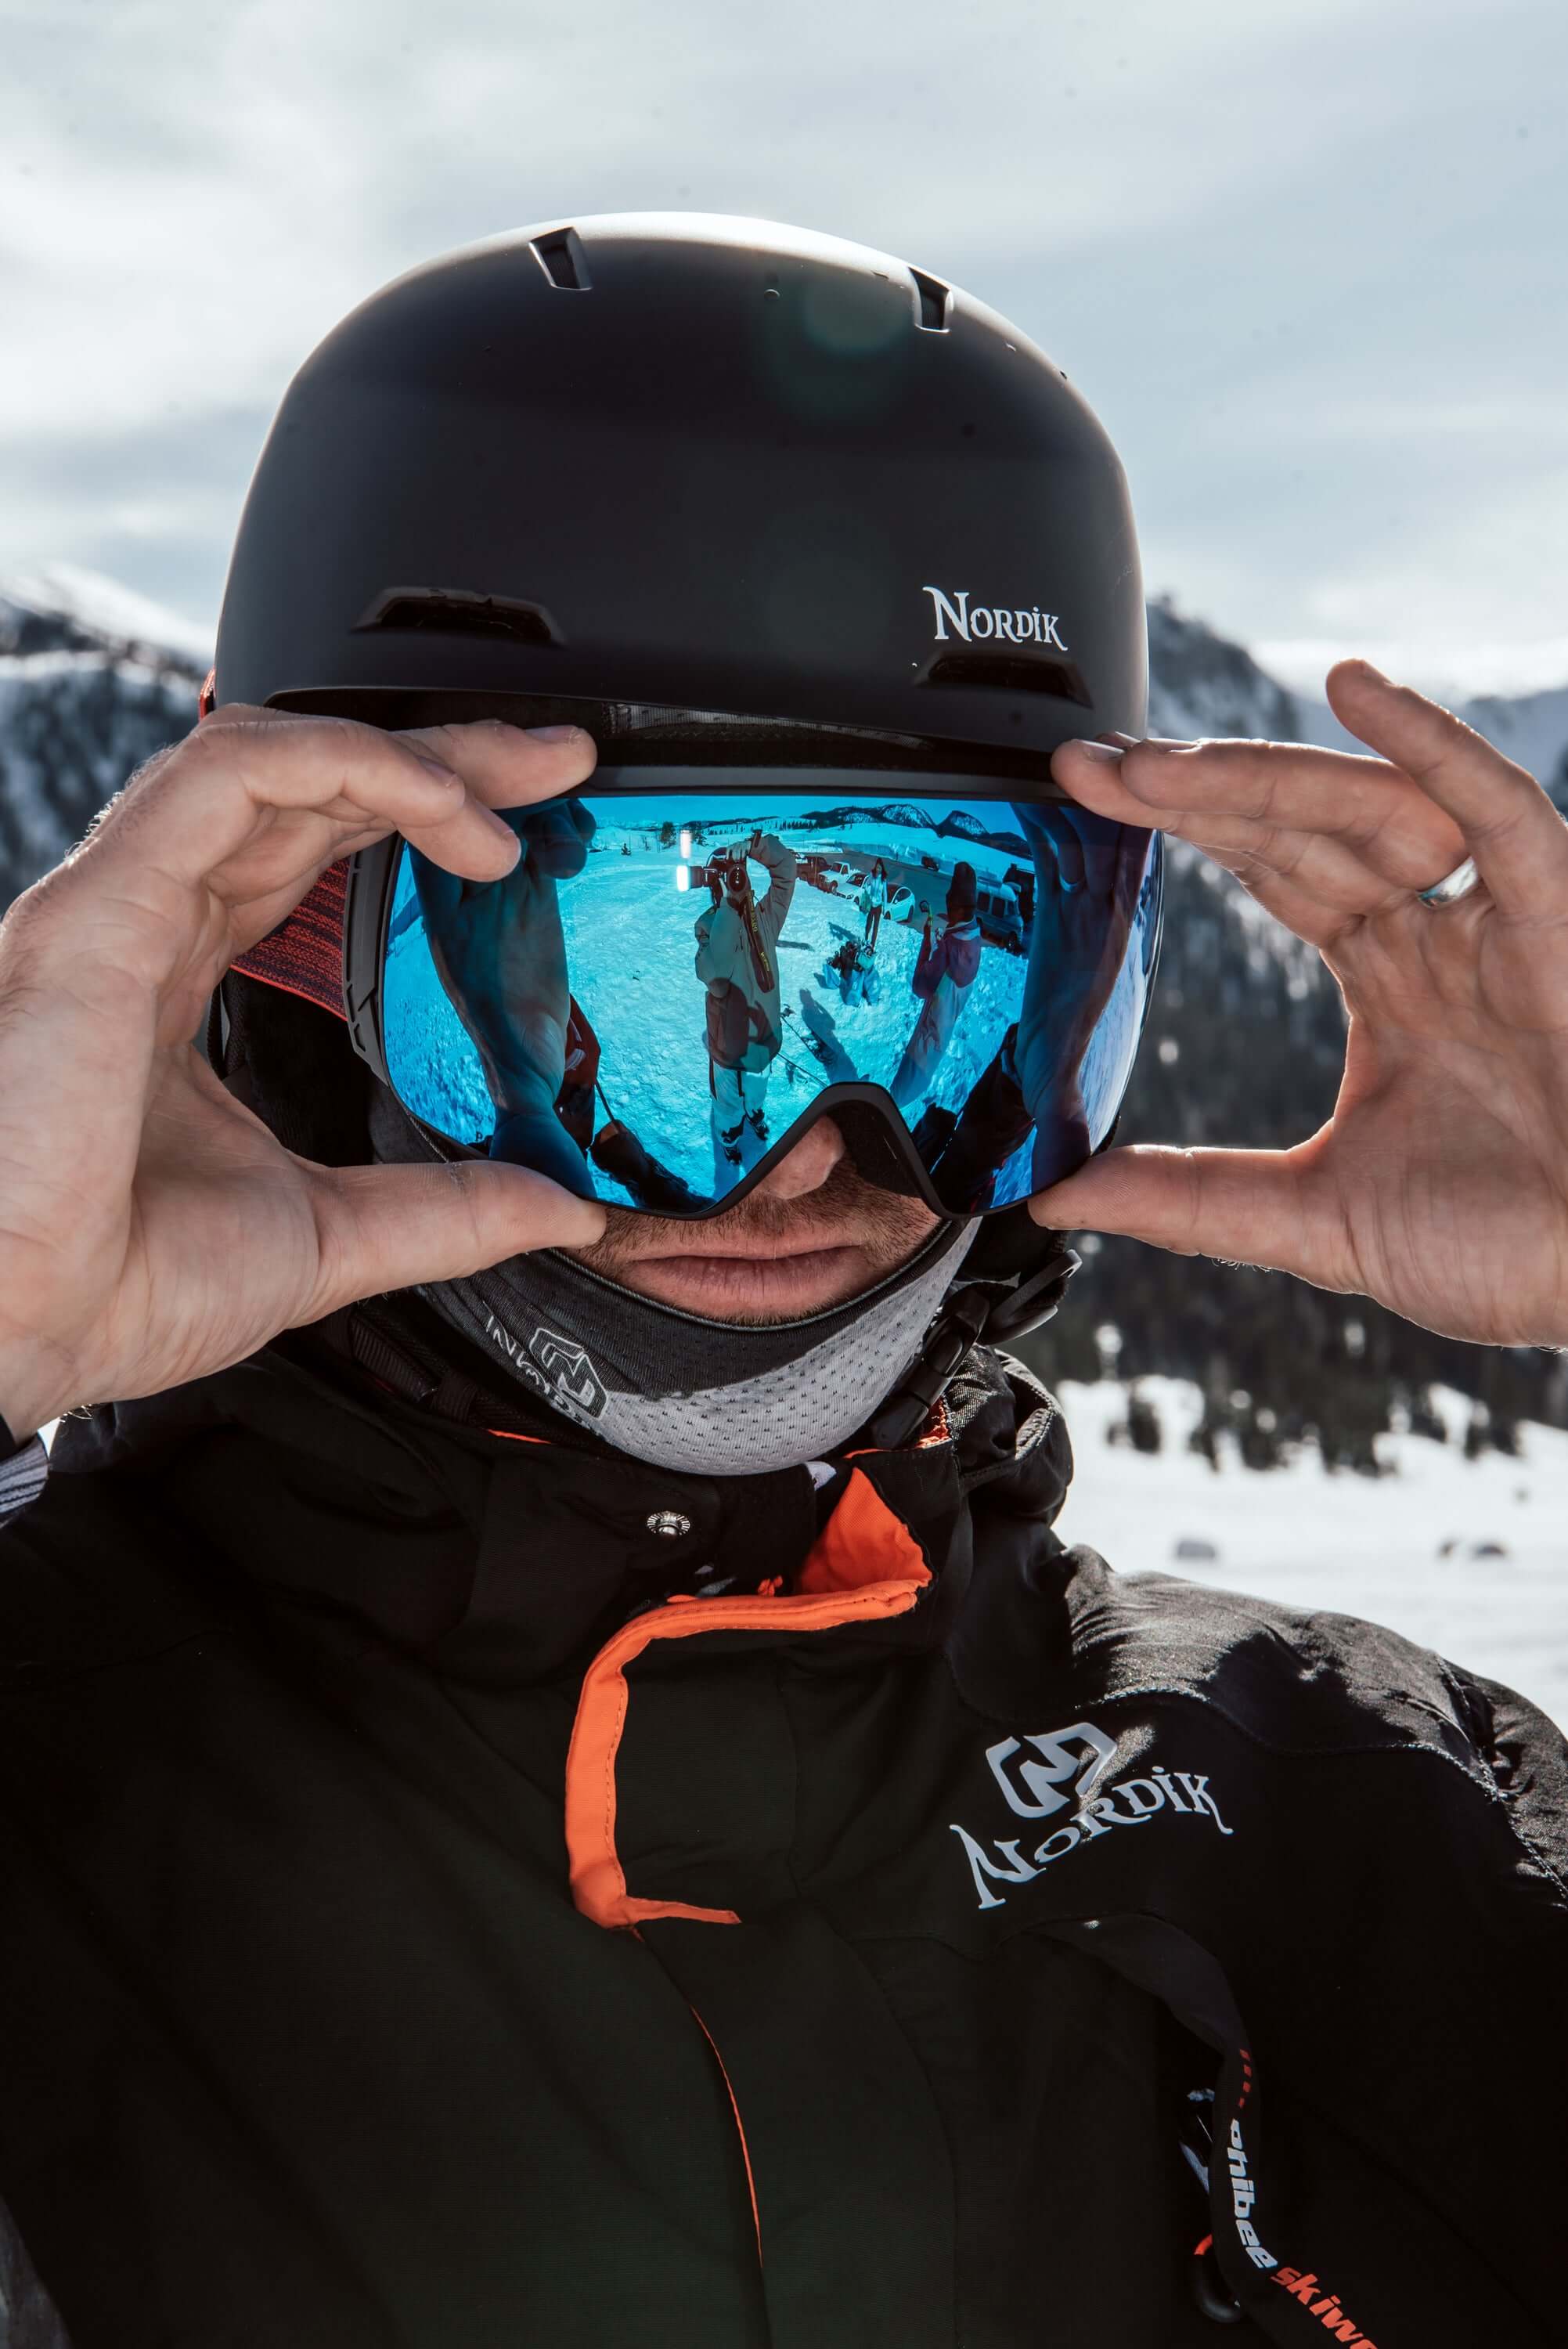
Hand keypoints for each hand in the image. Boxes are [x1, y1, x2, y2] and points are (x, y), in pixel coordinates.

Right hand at [0, 709, 605, 1437]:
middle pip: (305, 785)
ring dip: (405, 757)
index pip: (310, 846)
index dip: (419, 810)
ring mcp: (120, 906)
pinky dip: (345, 763)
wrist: (20, 1331)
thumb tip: (562, 1209)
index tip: (532, 820)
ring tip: (507, 807)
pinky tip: (437, 803)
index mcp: (182, 979)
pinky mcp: (105, 906)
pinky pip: (227, 772)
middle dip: (442, 759)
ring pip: (269, 753)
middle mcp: (148, 924)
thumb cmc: (113, 1287)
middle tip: (556, 763)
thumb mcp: (331, 1236)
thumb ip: (450, 1213)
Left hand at [1032, 661, 1567, 1346]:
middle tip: (1086, 766)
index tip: (1083, 801)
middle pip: (1300, 826)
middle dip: (1191, 790)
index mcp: (1390, 982)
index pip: (1272, 871)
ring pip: (1372, 808)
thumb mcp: (1320, 1221)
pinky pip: (1499, 812)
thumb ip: (1193, 1199)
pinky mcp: (1559, 920)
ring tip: (1157, 766)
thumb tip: (1061, 1195)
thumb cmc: (1512, 1248)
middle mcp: (1438, 934)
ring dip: (1264, 777)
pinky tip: (1359, 693)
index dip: (1180, 829)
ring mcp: (1497, 921)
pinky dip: (1435, 748)